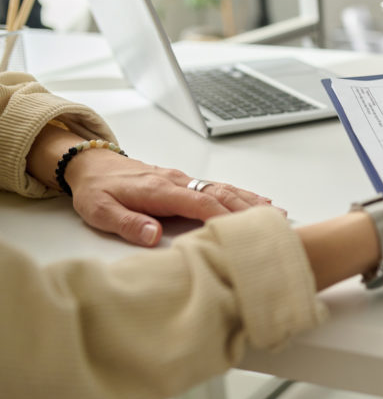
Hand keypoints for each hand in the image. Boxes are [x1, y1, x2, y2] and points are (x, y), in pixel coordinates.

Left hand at [61, 147, 276, 247]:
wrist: (92, 164)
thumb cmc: (97, 189)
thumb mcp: (100, 211)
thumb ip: (128, 223)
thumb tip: (153, 234)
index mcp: (160, 190)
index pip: (199, 202)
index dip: (223, 216)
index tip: (243, 229)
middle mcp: (178, 182)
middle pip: (220, 194)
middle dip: (248, 209)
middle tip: (274, 224)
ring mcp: (184, 180)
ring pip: (224, 189)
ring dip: (250, 201)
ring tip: (275, 213)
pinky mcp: (186, 182)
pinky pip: (219, 187)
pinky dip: (242, 194)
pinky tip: (257, 201)